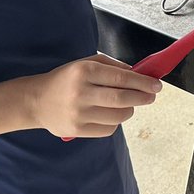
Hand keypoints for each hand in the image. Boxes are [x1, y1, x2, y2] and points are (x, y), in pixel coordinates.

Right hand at [32, 54, 162, 138]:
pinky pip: (108, 129)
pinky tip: (111, 115)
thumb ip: (112, 66)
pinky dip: (116, 122)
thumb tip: (138, 74)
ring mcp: (78, 113)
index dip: (143, 82)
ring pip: (118, 116)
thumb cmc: (65, 80)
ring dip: (130, 110)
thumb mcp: (85, 63)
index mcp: (84, 71)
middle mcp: (81, 92)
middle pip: (122, 98)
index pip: (121, 78)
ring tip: (129, 105)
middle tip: (151, 96)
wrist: (36, 100)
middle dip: (142, 97)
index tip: (156, 85)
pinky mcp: (77, 130)